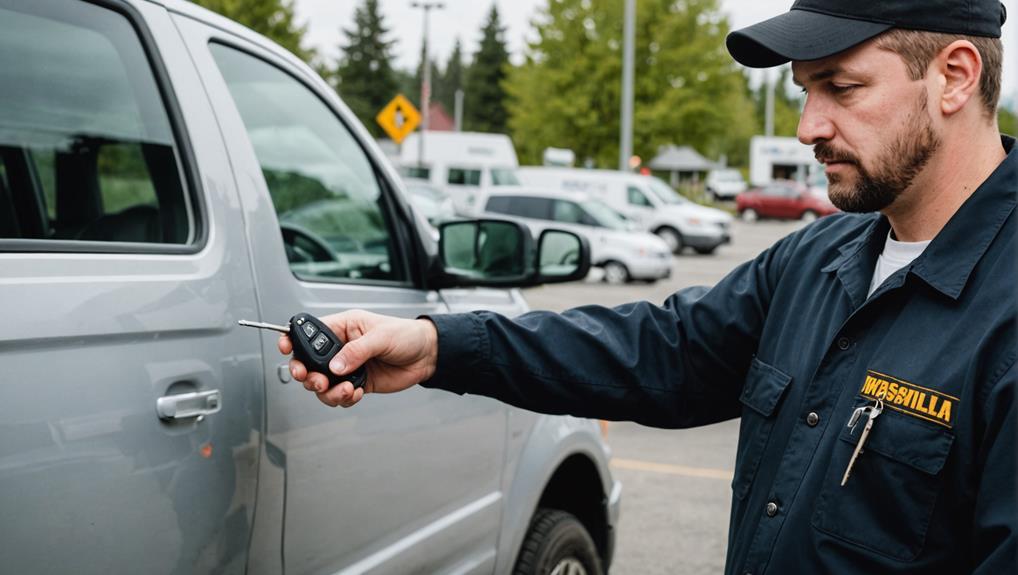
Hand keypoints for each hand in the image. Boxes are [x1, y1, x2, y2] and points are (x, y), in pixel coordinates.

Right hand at [277, 310, 438, 407]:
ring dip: (328, 392)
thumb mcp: (381, 337)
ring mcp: (347, 367)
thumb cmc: (406, 335)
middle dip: (306, 374)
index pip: (309, 332)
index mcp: (342, 327)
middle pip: (308, 363)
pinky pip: (339, 395)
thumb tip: (336, 366)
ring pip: (322, 384)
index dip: (293, 340)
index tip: (285, 348)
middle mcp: (340, 348)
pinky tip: (358, 393)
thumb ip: (356, 351)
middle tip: (316, 380)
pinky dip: (344, 398)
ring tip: (346, 390)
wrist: (427, 356)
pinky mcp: (357, 383)